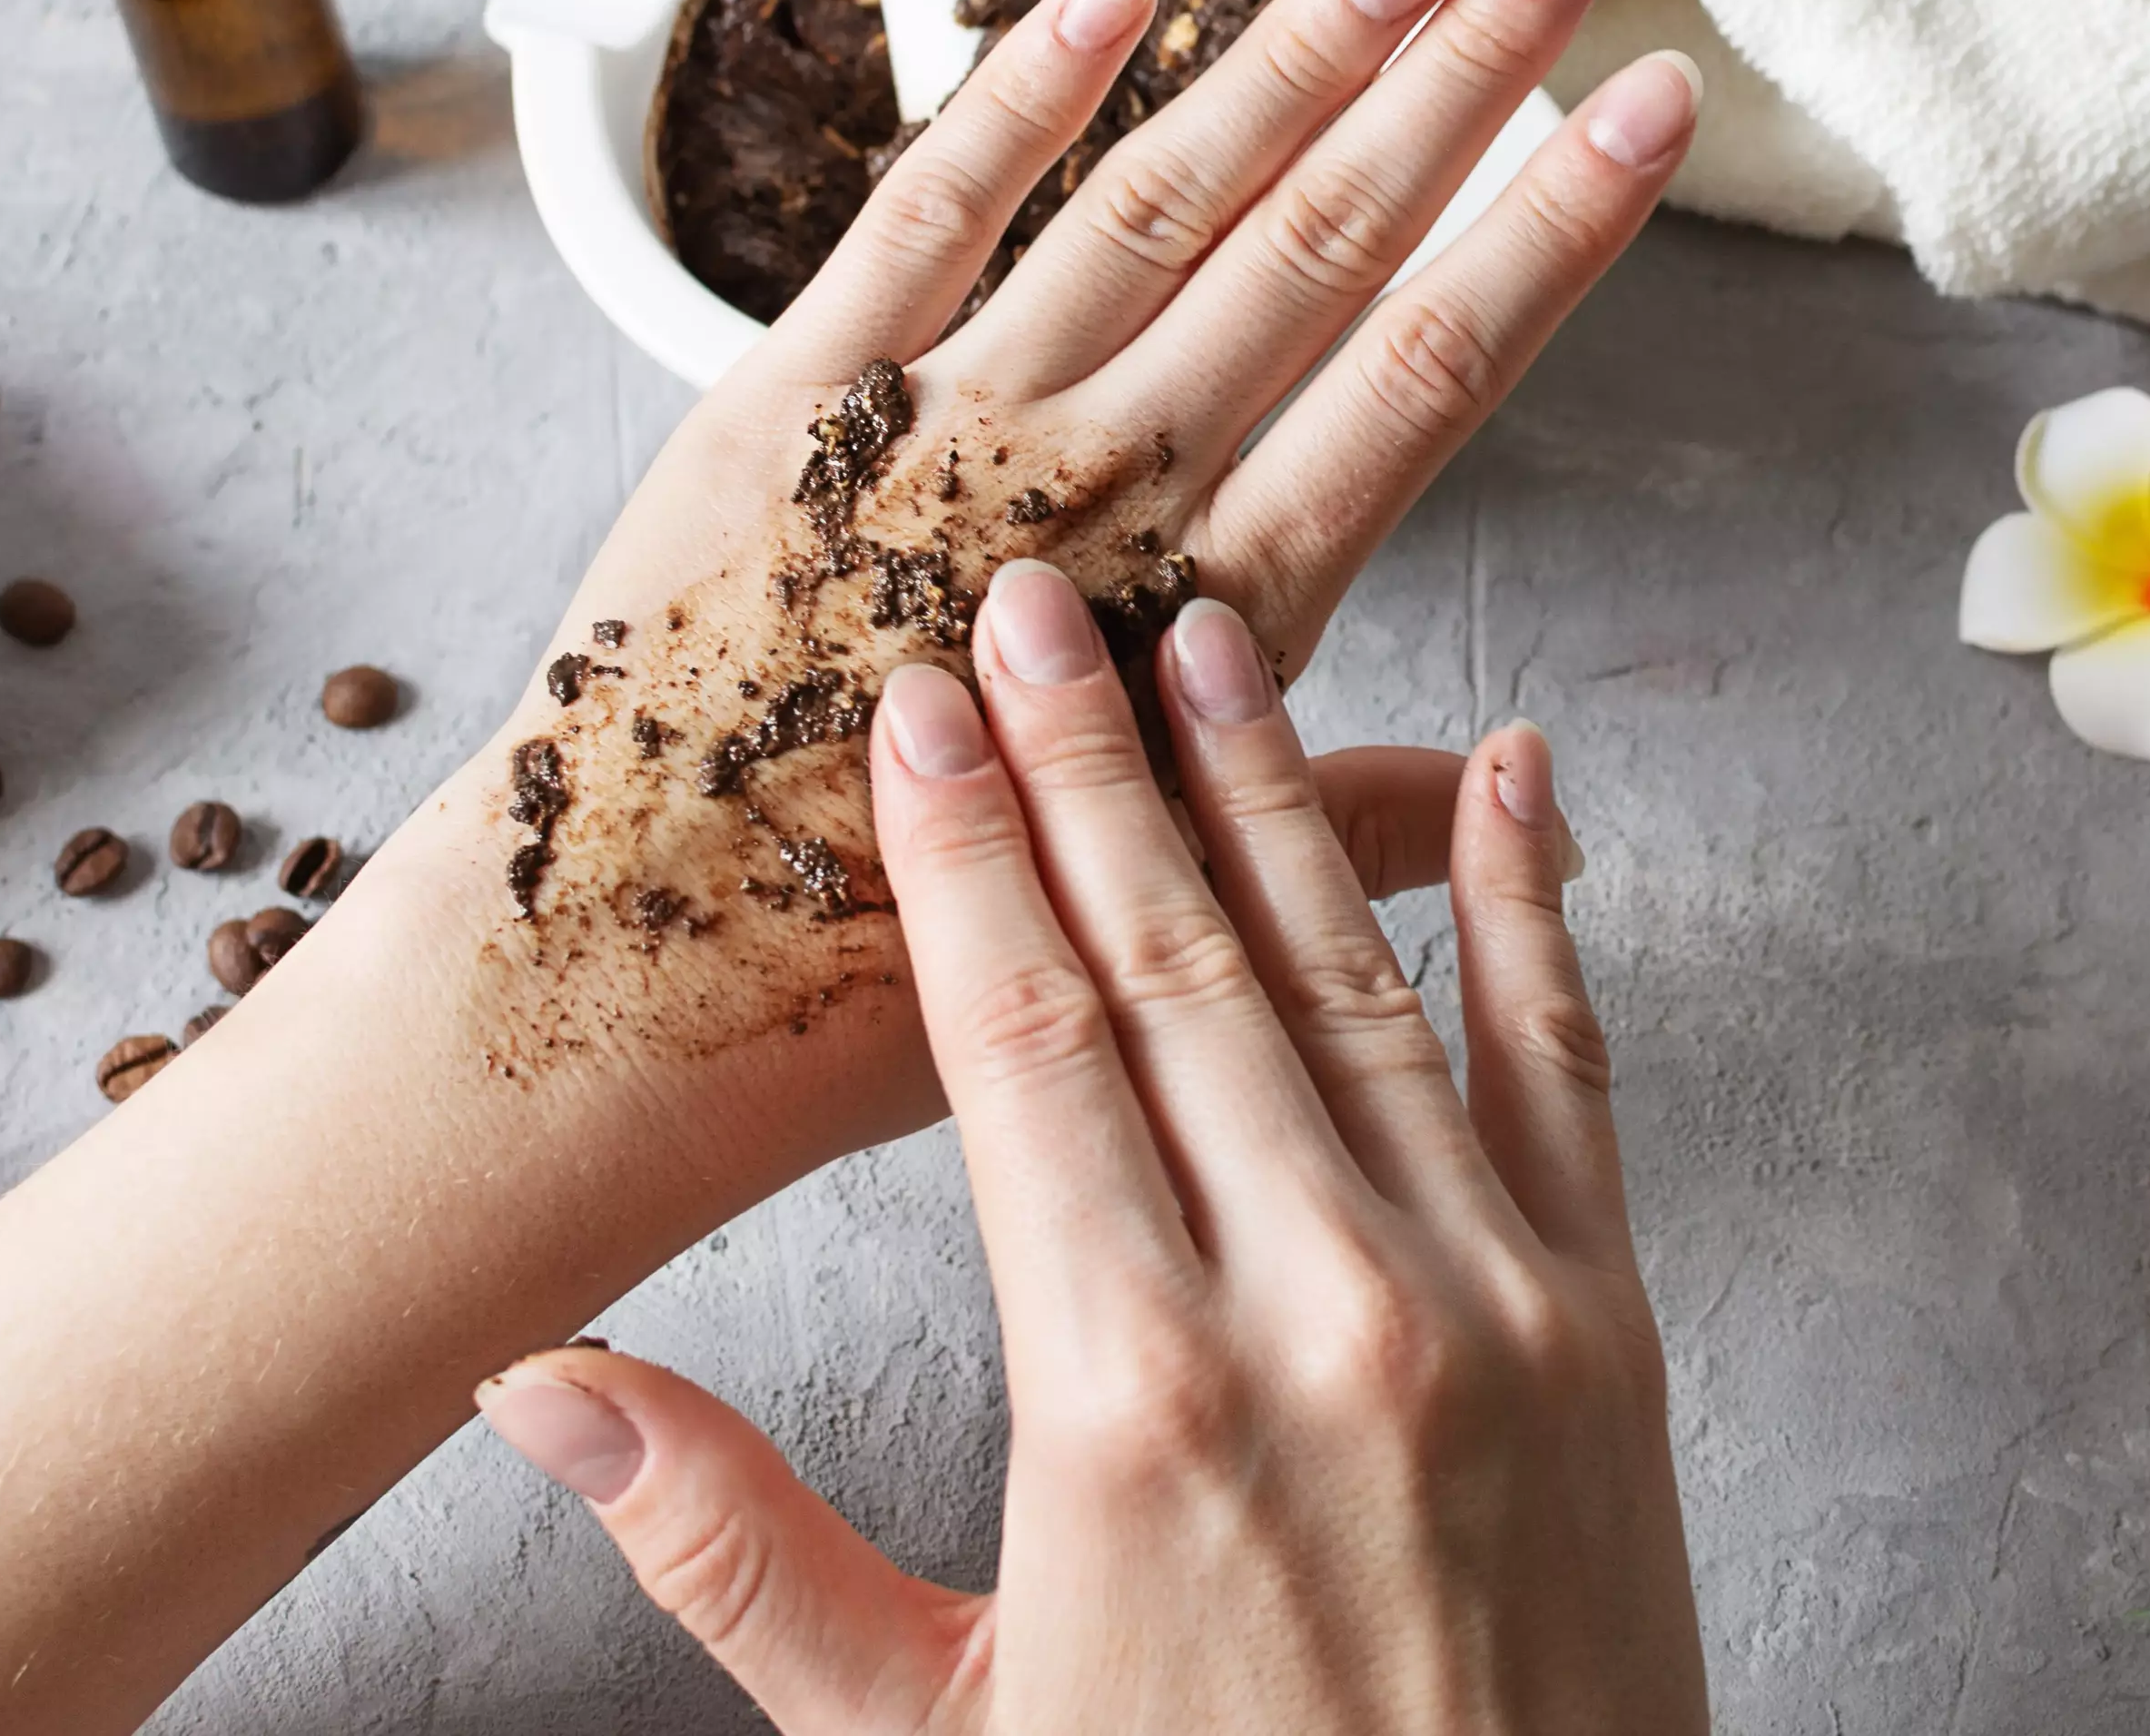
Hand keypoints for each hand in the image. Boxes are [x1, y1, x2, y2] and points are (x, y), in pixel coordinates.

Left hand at [423, 0, 1693, 1166]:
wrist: (627, 994)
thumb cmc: (885, 981)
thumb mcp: (1161, 915)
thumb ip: (1339, 828)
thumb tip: (1510, 810)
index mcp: (1214, 619)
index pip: (1428, 373)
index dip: (1553, 224)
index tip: (1649, 99)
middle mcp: (1101, 494)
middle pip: (1326, 239)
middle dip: (1468, 67)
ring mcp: (948, 428)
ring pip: (1162, 198)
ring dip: (1294, 48)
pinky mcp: (789, 399)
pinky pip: (925, 209)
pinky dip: (1021, 91)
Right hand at [477, 565, 1706, 1734]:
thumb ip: (735, 1553)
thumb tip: (538, 1388)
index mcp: (1125, 1400)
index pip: (1020, 1045)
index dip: (963, 855)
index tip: (919, 708)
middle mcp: (1319, 1313)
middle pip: (1177, 967)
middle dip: (1096, 762)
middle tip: (1043, 595)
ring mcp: (1490, 1304)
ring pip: (1357, 981)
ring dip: (1272, 797)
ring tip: (1209, 640)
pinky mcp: (1611, 1329)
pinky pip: (1569, 1069)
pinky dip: (1536, 909)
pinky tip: (1505, 775)